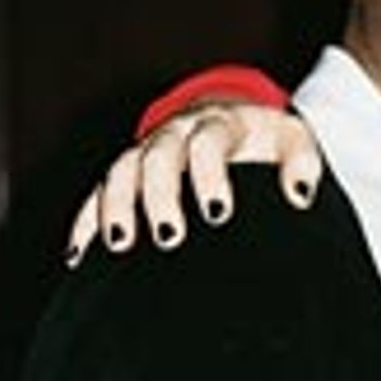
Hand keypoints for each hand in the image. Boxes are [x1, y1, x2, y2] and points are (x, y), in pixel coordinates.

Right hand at [66, 104, 320, 264]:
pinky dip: (85, 222)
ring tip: (120, 244)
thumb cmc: (269, 144)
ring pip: (120, 172)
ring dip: (115, 207)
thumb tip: (300, 197)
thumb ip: (302, 165)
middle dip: (159, 196)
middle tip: (169, 236)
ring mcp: (146, 151)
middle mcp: (175, 132)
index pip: (207, 143)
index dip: (209, 175)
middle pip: (157, 157)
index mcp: (218, 124)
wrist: (237, 123)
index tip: (218, 214)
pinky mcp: (127, 173)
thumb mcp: (293, 142)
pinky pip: (96, 194)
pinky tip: (79, 256)